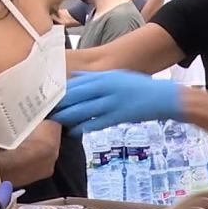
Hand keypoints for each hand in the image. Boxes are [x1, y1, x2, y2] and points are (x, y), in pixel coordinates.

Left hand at [51, 70, 183, 136]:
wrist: (164, 97)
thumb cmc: (139, 88)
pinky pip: (97, 122)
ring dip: (67, 116)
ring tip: (54, 121)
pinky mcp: (119, 116)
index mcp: (106, 77)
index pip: (77, 83)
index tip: (46, 96)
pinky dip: (84, 127)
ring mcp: (113, 102)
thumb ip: (96, 78)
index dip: (60, 90)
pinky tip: (73, 132)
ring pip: (84, 109)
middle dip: (59, 103)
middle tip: (43, 110)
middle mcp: (107, 87)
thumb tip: (76, 77)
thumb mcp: (117, 77)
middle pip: (77, 95)